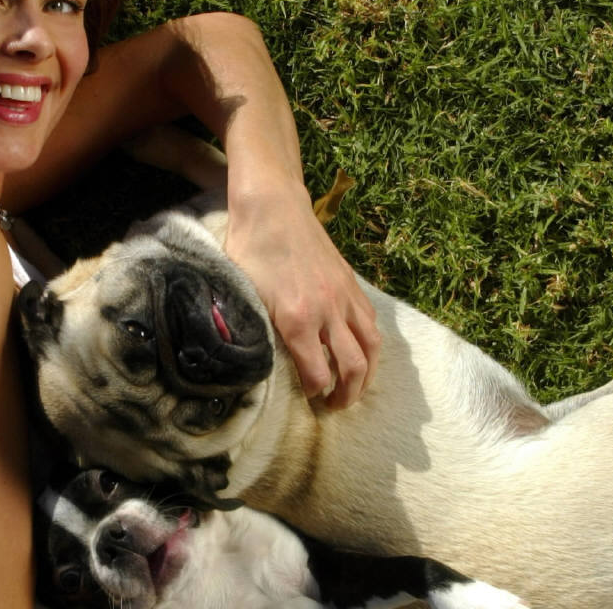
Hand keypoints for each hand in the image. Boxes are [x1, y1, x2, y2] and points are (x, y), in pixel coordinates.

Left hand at [224, 183, 380, 408]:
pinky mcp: (351, 283)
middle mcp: (327, 311)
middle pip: (354, 367)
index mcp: (297, 319)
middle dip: (348, 394)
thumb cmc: (250, 248)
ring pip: (371, 347)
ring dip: (367, 374)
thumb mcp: (241, 293)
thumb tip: (244, 357)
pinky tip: (360, 351)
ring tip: (355, 387)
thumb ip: (247, 328)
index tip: (307, 399)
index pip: (318, 374)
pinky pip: (371, 322)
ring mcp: (343, 296)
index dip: (315, 393)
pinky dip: (370, 344)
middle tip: (335, 406)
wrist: (273, 206)